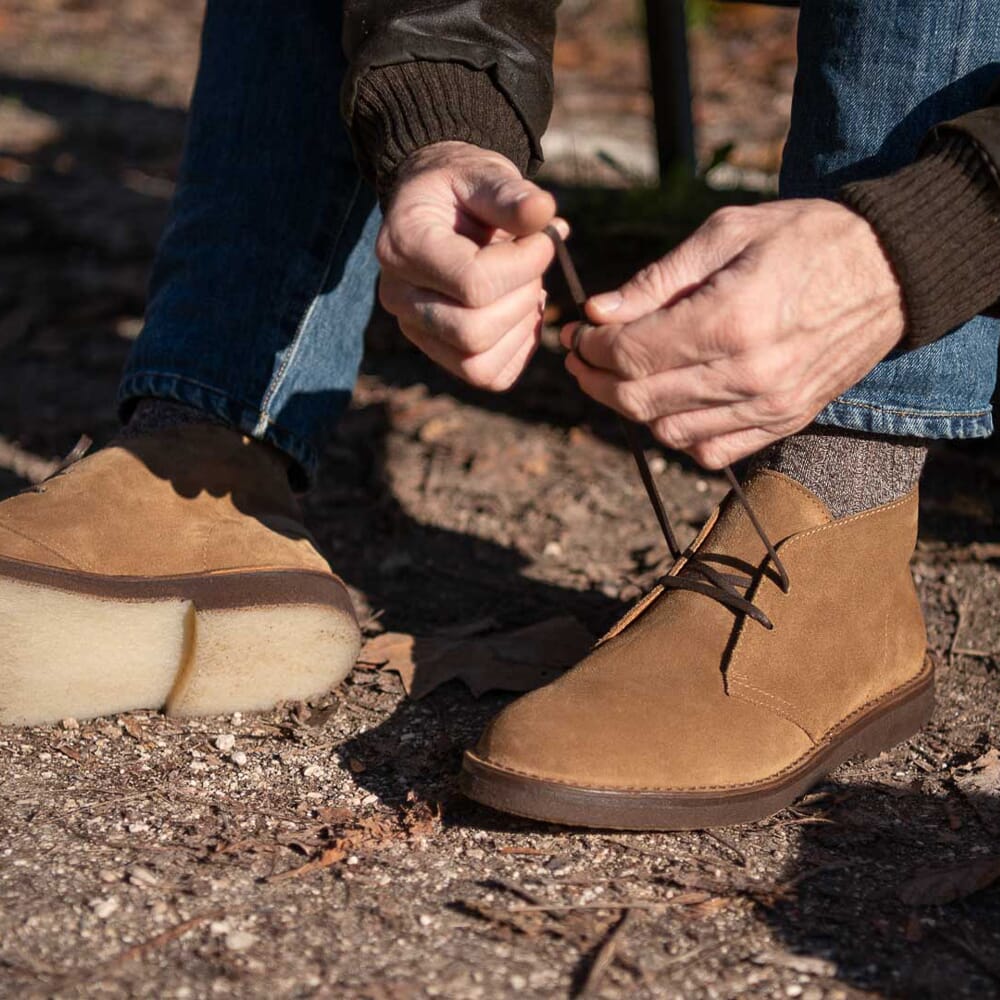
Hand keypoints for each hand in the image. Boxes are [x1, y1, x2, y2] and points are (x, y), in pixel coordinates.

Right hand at [377, 141, 566, 390]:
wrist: (439, 205)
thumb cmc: (461, 188)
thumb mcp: (482, 173)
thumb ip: (508, 192)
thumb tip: (543, 213)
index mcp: (402, 247)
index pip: (472, 283)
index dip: (525, 265)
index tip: (546, 238)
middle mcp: (398, 296)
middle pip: (472, 334)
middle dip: (522, 298)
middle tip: (534, 264)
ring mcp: (414, 330)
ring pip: (477, 364)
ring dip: (520, 327)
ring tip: (528, 286)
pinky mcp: (438, 351)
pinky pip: (486, 376)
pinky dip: (517, 349)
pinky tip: (522, 310)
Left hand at [562, 200, 905, 467]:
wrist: (891, 270)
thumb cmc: (806, 238)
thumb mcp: (728, 233)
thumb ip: (658, 280)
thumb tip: (599, 313)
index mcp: (732, 318)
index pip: (632, 354)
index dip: (591, 347)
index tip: (577, 332)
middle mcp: (749, 372)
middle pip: (640, 399)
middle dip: (595, 380)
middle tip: (581, 358)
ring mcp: (770, 405)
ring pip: (669, 431)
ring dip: (631, 408)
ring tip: (620, 377)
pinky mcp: (785, 421)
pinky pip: (711, 452)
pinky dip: (678, 435)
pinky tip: (669, 403)